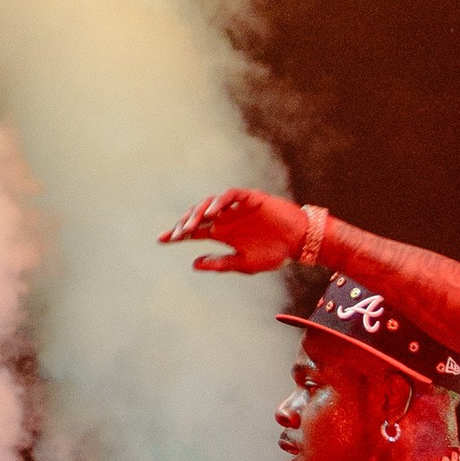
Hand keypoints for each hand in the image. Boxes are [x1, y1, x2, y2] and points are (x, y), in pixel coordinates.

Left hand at [161, 187, 314, 276]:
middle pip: (197, 217)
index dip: (177, 234)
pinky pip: (230, 196)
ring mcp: (236, 208)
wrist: (298, 243)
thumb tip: (193, 264)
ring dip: (198, 214)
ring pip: (210, 205)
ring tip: (189, 227)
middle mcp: (226, 218)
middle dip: (183, 225)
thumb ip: (220, 263)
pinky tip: (211, 214)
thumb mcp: (243, 263)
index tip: (161, 240)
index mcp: (222, 234)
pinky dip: (219, 203)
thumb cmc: (274, 254)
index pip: (194, 232)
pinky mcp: (250, 199)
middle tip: (173, 235)